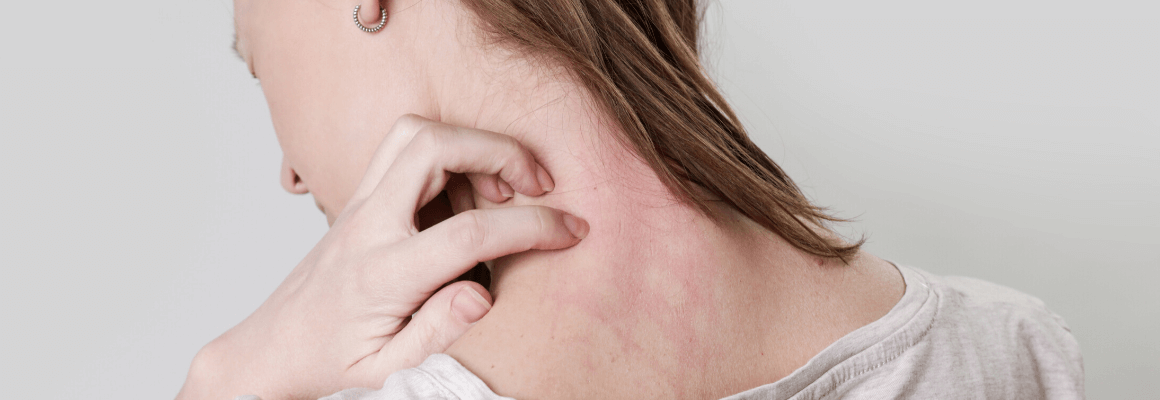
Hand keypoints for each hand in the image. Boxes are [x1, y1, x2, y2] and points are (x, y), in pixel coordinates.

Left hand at [177, 115, 587, 399]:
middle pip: (431, 145)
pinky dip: (450, 155)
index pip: (468, 232)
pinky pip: (405, 150)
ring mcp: (359, 206)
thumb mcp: (384, 375)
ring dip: (470, 143)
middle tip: (538, 185)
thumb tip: (482, 294)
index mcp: (381, 276)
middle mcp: (367, 226)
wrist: (271, 353)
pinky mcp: (360, 200)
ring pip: (413, 133)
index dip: (532, 227)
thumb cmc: (330, 367)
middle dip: (498, 150)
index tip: (571, 231)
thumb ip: (435, 335)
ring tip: (507, 186)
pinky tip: (472, 195)